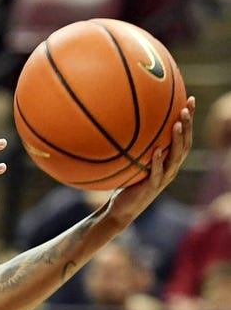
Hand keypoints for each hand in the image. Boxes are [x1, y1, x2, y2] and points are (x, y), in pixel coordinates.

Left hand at [108, 96, 194, 223]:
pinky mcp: (151, 188)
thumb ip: (134, 146)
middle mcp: (170, 168)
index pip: (184, 137)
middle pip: (185, 144)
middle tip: (186, 108)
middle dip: (187, 125)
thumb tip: (121, 121)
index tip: (190, 99)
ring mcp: (162, 178)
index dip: (189, 119)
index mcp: (168, 161)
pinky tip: (157, 150)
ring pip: (175, 157)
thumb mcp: (131, 162)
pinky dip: (157, 161)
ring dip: (178, 140)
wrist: (120, 210)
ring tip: (177, 123)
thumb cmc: (126, 183)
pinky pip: (157, 173)